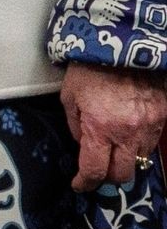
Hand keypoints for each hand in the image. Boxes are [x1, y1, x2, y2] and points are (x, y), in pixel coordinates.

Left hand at [62, 63, 166, 191]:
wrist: (124, 43)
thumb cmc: (90, 69)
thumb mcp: (70, 98)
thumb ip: (76, 126)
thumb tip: (83, 145)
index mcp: (100, 129)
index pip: (94, 170)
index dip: (85, 183)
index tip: (79, 185)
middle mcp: (128, 133)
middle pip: (123, 174)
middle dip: (107, 177)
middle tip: (97, 170)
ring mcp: (150, 126)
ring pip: (140, 161)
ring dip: (126, 161)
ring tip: (114, 151)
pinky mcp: (163, 117)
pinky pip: (152, 142)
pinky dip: (139, 146)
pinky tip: (128, 136)